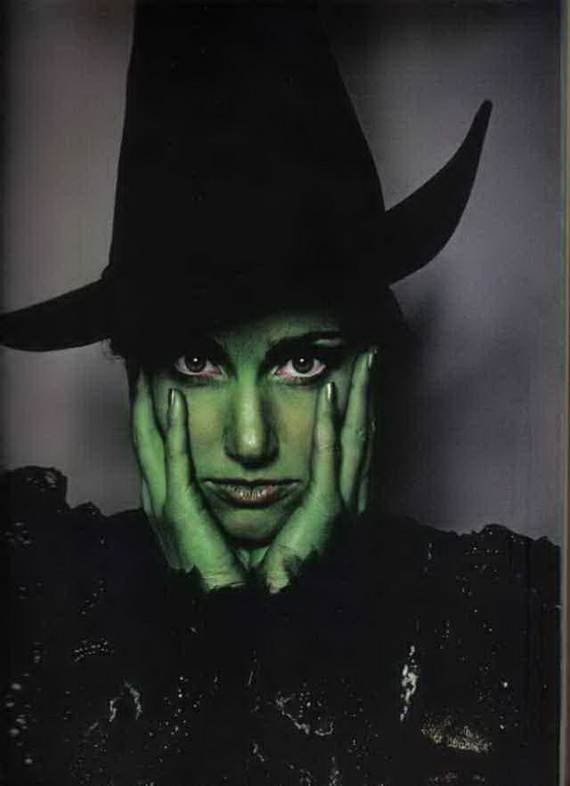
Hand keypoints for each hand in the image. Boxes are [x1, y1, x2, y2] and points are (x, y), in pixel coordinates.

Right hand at [131, 372, 245, 591]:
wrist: (241, 608)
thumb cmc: (241, 564)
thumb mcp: (226, 518)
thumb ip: (224, 489)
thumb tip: (245, 459)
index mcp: (173, 499)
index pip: (156, 442)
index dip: (148, 408)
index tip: (151, 375)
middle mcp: (161, 497)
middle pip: (142, 435)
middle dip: (136, 396)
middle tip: (135, 359)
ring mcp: (165, 504)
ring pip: (147, 440)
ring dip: (143, 401)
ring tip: (140, 367)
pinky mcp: (179, 512)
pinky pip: (174, 462)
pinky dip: (173, 430)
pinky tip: (172, 398)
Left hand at [257, 349, 375, 592]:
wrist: (261, 616)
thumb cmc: (262, 573)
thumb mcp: (271, 521)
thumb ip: (278, 494)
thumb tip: (257, 463)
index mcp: (335, 503)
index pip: (350, 446)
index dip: (356, 409)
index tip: (354, 377)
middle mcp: (346, 500)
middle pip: (362, 433)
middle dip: (367, 392)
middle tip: (371, 355)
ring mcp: (340, 506)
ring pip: (356, 438)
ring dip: (360, 396)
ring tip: (366, 360)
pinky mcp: (326, 512)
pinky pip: (330, 460)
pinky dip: (332, 425)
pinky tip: (332, 393)